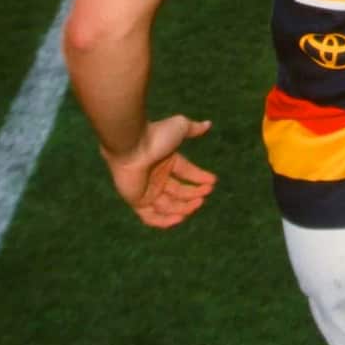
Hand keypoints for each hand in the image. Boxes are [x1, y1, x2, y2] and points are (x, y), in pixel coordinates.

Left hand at [101, 116, 215, 229]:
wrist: (131, 145)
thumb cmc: (155, 136)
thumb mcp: (180, 128)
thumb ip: (194, 128)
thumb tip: (208, 124)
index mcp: (165, 160)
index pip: (185, 172)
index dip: (199, 177)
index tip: (213, 181)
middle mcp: (156, 176)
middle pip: (178, 191)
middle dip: (194, 193)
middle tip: (206, 193)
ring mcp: (146, 190)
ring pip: (167, 205)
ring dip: (184, 207)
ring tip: (198, 203)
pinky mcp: (137, 201)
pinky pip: (150, 217)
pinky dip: (165, 221)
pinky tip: (180, 219)